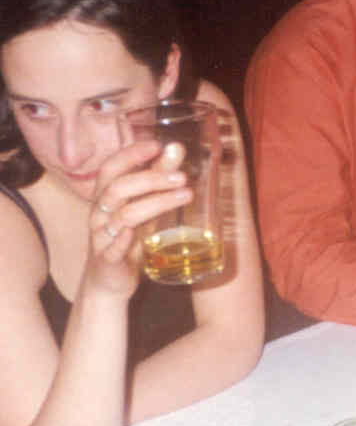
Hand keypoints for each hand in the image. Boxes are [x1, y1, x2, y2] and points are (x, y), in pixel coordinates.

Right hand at [87, 141, 190, 296]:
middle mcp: (100, 213)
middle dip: (151, 178)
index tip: (156, 144)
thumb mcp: (144, 206)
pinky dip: (121, 240)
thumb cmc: (127, 238)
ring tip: (186, 195)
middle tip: (182, 176)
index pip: (112, 168)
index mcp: (106, 196)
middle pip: (119, 188)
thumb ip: (158, 178)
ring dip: (156, 203)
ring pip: (123, 215)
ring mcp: (102, 237)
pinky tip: (132, 233)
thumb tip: (177, 148)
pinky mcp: (107, 260)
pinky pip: (111, 248)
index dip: (131, 154)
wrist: (109, 281)